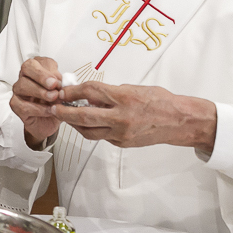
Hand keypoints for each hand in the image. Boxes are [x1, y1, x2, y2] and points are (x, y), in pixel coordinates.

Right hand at [9, 57, 62, 147]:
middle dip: (42, 76)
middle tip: (54, 85)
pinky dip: (38, 108)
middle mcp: (26, 77)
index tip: (60, 79)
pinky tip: (49, 110)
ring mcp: (19, 90)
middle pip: (27, 68)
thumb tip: (64, 81)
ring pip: (22, 85)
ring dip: (40, 92)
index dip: (50, 69)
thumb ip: (63, 84)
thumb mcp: (63, 91)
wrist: (50, 122)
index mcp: (38, 69)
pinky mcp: (16, 105)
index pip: (40, 61)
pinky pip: (23, 105)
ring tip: (53, 98)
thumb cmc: (55, 103)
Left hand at [51, 83, 216, 150]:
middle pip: (83, 116)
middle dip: (64, 113)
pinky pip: (101, 137)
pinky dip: (92, 130)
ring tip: (66, 117)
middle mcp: (121, 117)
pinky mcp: (122, 144)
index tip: (63, 91)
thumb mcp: (134, 88)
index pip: (91, 92)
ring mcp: (121, 134)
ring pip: (89, 131)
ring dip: (74, 124)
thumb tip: (89, 93)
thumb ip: (111, 92)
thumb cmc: (160, 100)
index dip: (73, 91)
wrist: (179, 121)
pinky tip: (87, 124)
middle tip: (53, 108)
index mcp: (124, 98)